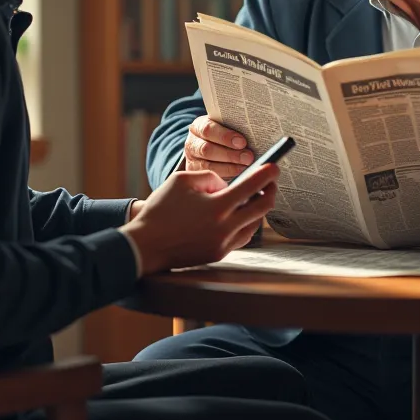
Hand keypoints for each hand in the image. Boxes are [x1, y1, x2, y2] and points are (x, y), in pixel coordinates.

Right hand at [121, 163, 278, 274]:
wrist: (145, 245)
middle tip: (270, 181)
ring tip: (254, 195)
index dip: (267, 174)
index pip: (252, 187)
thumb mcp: (182, 180)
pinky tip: (240, 214)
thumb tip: (226, 185)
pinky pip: (241, 236)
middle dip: (270, 191)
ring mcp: (223, 244)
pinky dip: (245, 223)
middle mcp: (224, 228)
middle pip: (262, 208)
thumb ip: (210, 177)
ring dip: (258, 209)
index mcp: (217, 207)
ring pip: (254, 224)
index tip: (275, 165)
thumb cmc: (161, 209)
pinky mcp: (218, 254)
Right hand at [184, 114, 252, 178]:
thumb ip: (235, 127)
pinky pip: (210, 179)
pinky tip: (239, 177)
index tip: (242, 142)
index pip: (208, 129)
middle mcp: (192, 144)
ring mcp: (192, 162)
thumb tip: (256, 132)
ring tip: (246, 168)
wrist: (211, 147)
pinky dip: (226, 178)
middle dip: (230, 154)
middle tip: (249, 157)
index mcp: (198, 127)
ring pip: (208, 167)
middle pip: (207, 150)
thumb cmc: (224, 134)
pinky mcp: (197, 177)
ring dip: (230, 168)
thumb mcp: (225, 127)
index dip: (225, 136)